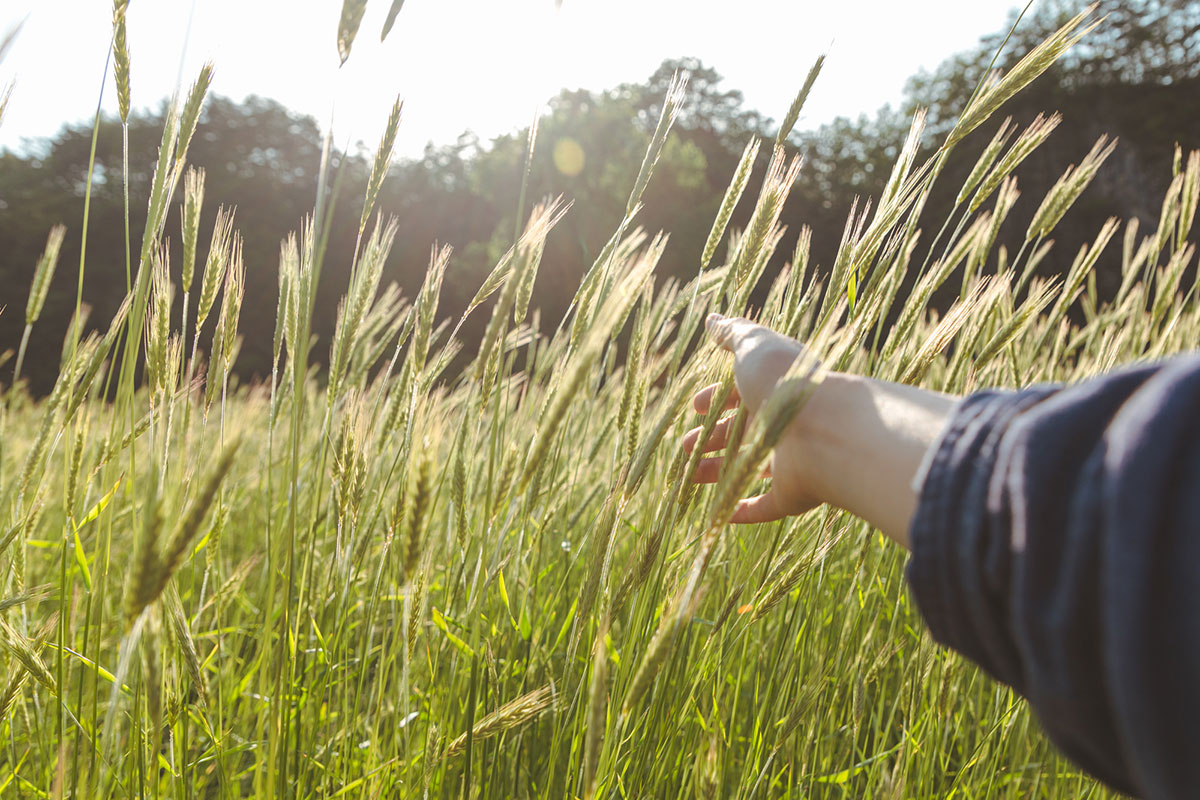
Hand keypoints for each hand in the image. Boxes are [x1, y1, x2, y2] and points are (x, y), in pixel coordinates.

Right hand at [682, 313, 822, 524]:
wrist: (823, 427)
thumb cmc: (785, 381)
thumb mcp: (754, 347)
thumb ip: (733, 334)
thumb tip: (713, 319)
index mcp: (776, 388)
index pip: (743, 393)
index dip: (717, 398)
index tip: (694, 406)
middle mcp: (784, 423)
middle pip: (742, 432)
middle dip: (712, 436)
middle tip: (684, 445)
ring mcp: (790, 460)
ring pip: (748, 468)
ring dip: (717, 472)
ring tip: (688, 475)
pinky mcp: (793, 493)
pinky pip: (765, 506)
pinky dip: (743, 510)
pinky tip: (721, 513)